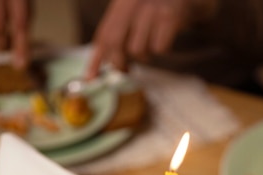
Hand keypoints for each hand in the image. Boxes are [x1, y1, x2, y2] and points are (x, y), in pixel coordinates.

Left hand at [86, 0, 215, 78]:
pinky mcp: (172, 12)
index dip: (96, 59)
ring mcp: (152, 4)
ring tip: (155, 41)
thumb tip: (105, 67)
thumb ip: (121, 34)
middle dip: (120, 62)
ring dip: (147, 54)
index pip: (104, 33)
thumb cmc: (168, 7)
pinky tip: (168, 36)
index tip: (91, 79)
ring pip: (137, 49)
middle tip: (127, 69)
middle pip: (115, 43)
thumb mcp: (140, 14)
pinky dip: (163, 48)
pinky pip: (159, 47)